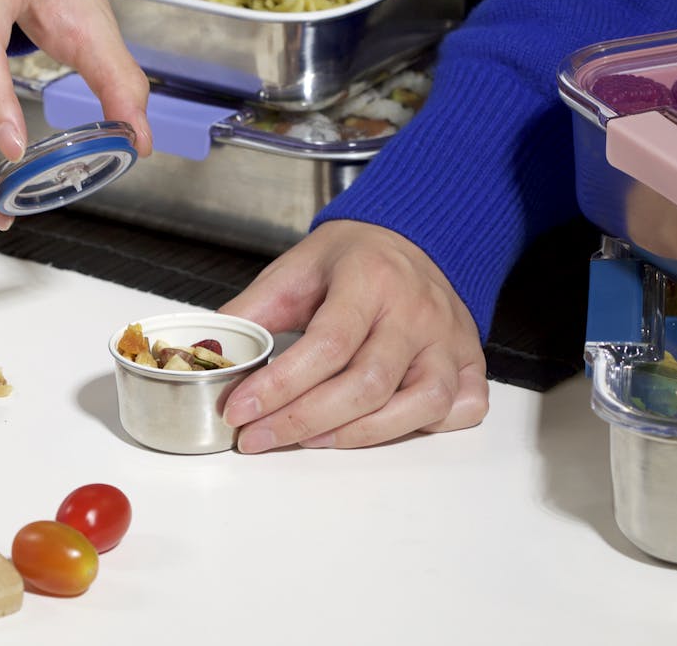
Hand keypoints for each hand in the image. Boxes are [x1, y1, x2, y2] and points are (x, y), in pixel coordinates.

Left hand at [218, 220, 487, 451]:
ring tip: (309, 439)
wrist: (414, 236)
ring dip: (358, 434)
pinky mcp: (470, 360)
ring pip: (419, 405)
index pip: (326, 345)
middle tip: (257, 437)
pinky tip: (383, 426)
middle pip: (367, 385)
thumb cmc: (353, 259)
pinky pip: (462, 408)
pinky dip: (425, 427)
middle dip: (303, 421)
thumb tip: (206, 357)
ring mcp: (449, 338)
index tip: (239, 411)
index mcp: (370, 278)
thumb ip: (252, 313)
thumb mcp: (296, 269)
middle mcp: (417, 310)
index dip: (280, 387)